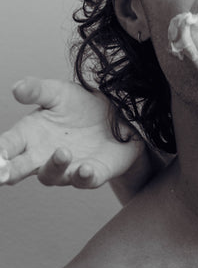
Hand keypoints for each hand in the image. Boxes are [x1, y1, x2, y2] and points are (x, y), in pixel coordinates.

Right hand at [0, 77, 144, 187]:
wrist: (117, 115)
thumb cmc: (80, 106)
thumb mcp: (58, 92)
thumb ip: (37, 90)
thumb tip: (16, 87)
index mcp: (29, 136)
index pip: (7, 147)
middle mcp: (43, 157)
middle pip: (20, 169)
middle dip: (10, 173)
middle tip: (3, 175)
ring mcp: (66, 168)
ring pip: (53, 175)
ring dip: (55, 166)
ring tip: (63, 152)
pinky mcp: (92, 173)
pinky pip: (85, 180)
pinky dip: (84, 176)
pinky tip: (85, 168)